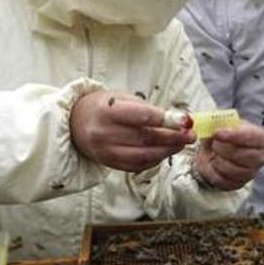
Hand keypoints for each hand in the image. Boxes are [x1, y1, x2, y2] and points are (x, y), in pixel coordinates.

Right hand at [70, 91, 194, 171]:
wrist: (73, 123)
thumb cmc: (102, 107)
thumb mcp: (122, 98)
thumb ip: (149, 109)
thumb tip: (179, 119)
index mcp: (107, 111)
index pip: (142, 117)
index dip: (167, 120)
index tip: (186, 121)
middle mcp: (104, 133)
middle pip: (146, 138)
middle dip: (173, 137)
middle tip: (190, 135)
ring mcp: (106, 151)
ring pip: (144, 155)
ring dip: (167, 151)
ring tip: (181, 144)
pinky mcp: (109, 164)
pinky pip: (137, 166)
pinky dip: (155, 160)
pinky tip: (165, 152)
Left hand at [193, 121, 263, 189]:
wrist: (217, 151)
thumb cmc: (225, 135)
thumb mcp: (223, 123)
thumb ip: (219, 122)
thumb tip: (211, 126)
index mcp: (260, 138)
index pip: (251, 137)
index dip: (233, 135)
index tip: (217, 133)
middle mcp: (260, 157)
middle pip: (241, 155)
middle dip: (222, 148)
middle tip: (214, 143)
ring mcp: (251, 173)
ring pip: (230, 169)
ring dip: (216, 160)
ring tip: (215, 153)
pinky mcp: (238, 184)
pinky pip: (222, 180)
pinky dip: (213, 171)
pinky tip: (214, 163)